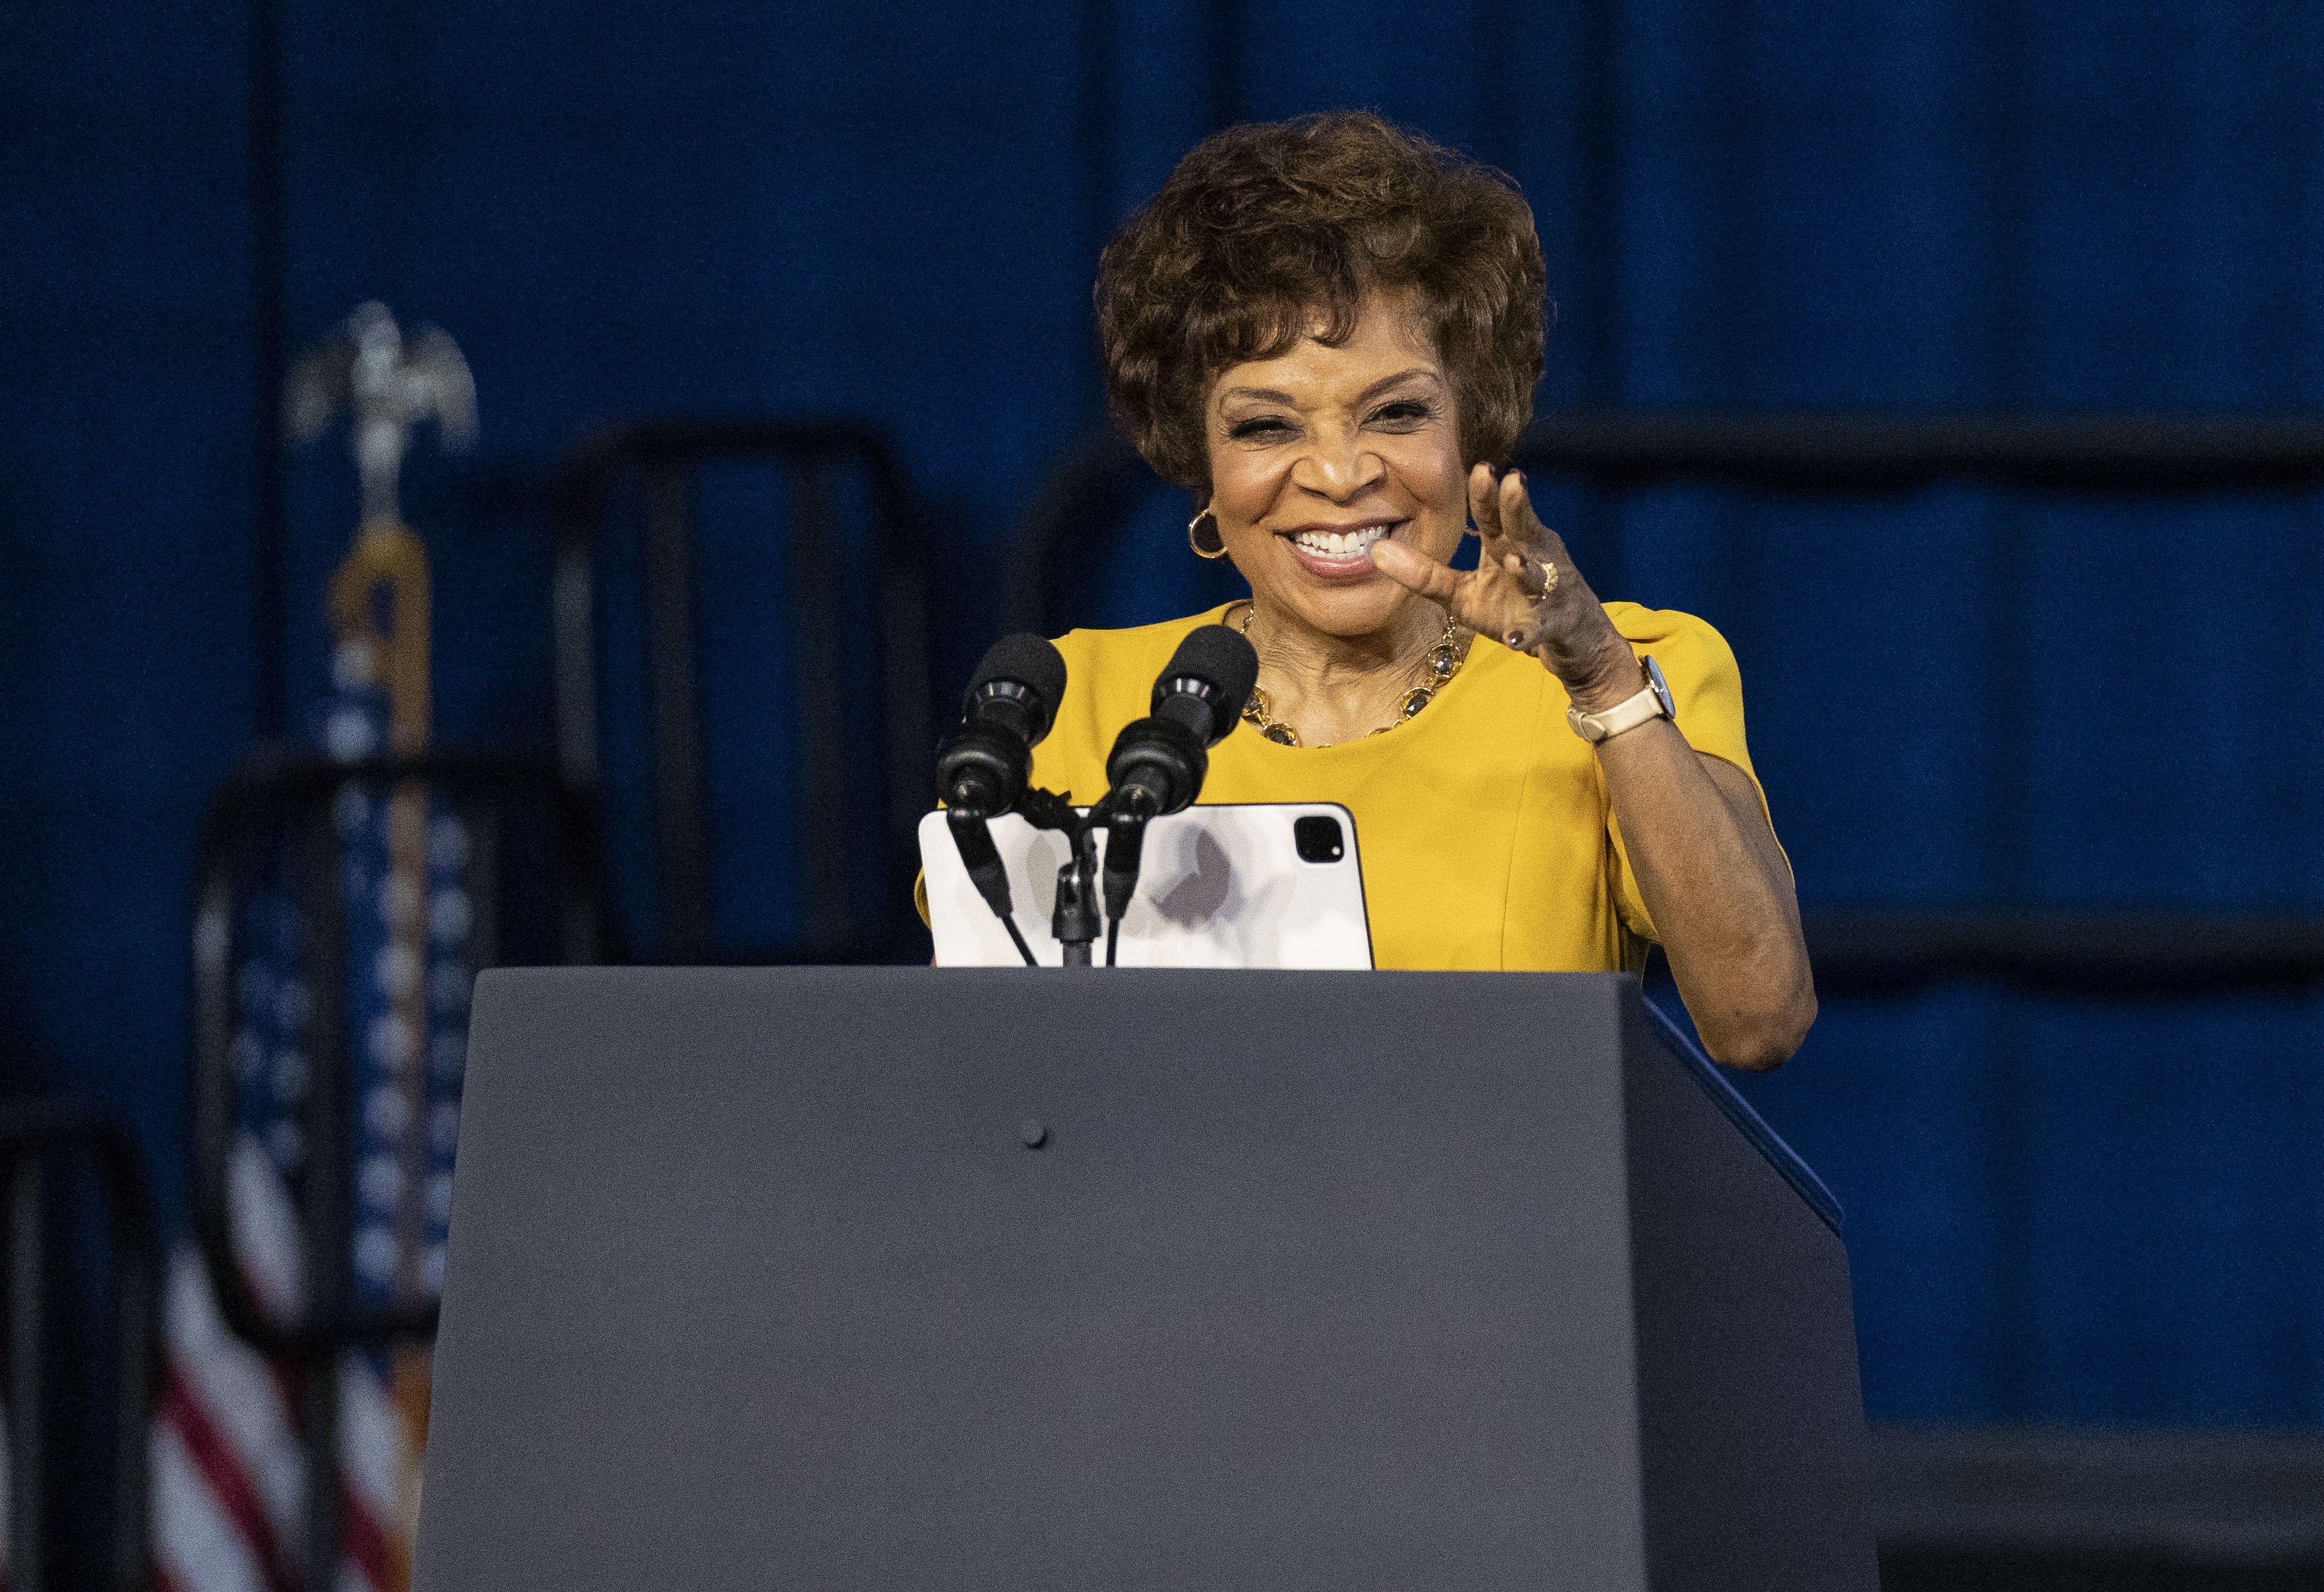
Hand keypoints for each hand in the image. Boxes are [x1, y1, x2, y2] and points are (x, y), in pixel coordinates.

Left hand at [1369, 464, 1640, 710]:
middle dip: (1519, 509)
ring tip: (1515, 563)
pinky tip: (1514, 640)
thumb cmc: (1510, 607)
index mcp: (1507, 547)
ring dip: (1529, 571)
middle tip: (1513, 482)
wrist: (1568, 640)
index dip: (1488, 495)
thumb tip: (1376, 552)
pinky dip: (1528, 633)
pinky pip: (1540, 629)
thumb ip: (1425, 575)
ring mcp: (1547, 592)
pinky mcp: (1554, 625)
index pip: (1495, 517)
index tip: (1482, 468)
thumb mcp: (1462, 594)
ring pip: (1539, 577)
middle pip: (1525, 531)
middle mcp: (1532, 560)